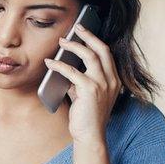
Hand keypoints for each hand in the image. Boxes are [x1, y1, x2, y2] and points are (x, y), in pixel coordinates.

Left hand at [44, 24, 120, 143]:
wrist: (90, 136)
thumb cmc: (86, 117)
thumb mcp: (86, 95)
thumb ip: (80, 81)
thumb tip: (66, 67)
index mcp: (114, 80)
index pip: (107, 54)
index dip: (95, 41)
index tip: (84, 31)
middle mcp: (112, 80)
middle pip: (102, 49)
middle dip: (88, 36)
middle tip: (76, 27)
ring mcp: (103, 84)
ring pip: (90, 56)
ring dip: (74, 46)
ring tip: (61, 42)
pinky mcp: (90, 90)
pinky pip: (73, 71)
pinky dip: (59, 65)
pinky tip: (50, 63)